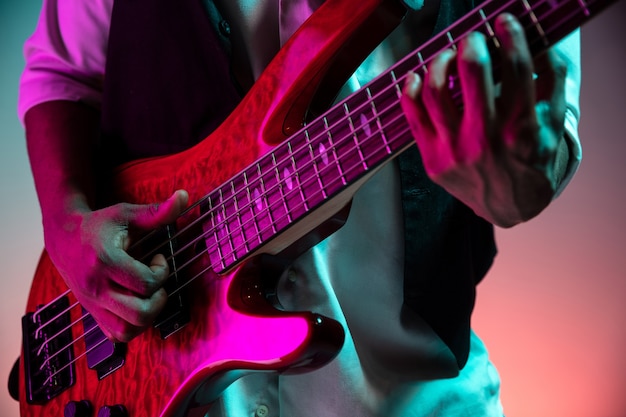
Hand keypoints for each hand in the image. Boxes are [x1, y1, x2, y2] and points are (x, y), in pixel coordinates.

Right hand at [44, 190, 188, 341]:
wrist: (63, 237)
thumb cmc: (100, 225)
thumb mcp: (127, 214)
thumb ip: (157, 211)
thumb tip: (185, 196)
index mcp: (105, 261)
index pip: (146, 283)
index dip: (162, 271)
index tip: (158, 258)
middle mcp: (96, 287)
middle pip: (140, 313)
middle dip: (159, 299)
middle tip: (156, 283)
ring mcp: (93, 304)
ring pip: (127, 331)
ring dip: (147, 316)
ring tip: (148, 295)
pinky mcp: (92, 313)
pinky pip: (116, 335)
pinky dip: (132, 327)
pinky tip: (136, 305)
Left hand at [400, 13, 567, 226]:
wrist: (509, 205)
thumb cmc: (532, 159)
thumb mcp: (555, 124)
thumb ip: (553, 81)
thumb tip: (540, 39)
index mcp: (524, 128)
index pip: (516, 66)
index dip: (510, 34)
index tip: (504, 20)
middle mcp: (488, 139)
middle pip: (474, 69)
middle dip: (472, 41)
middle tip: (473, 37)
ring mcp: (456, 151)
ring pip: (436, 88)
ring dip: (440, 60)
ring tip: (447, 56)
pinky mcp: (433, 159)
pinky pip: (412, 114)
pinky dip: (411, 88)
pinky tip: (418, 76)